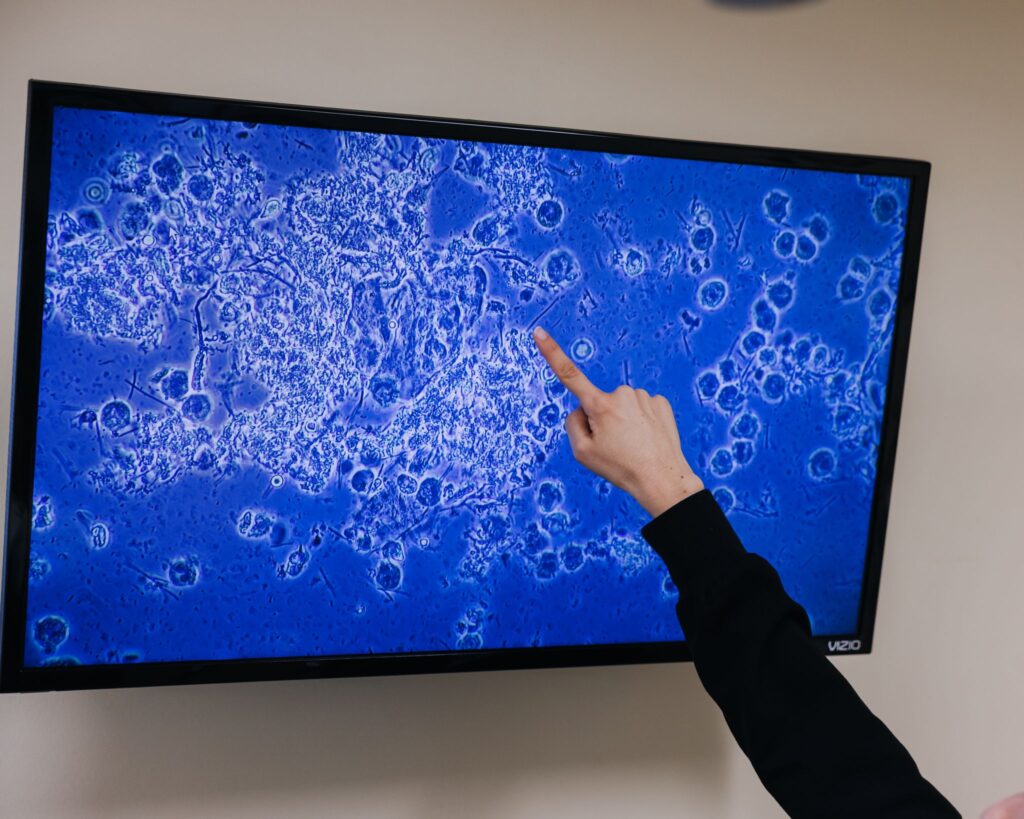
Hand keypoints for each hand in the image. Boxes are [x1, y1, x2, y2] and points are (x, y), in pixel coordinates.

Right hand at [531, 326, 704, 518]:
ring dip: (623, 421)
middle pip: (599, 403)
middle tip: (615, 446)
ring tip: (633, 445)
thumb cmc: (620, 468)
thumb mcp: (582, 453)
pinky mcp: (660, 403)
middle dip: (601, 419)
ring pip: (622, 406)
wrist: (662, 479)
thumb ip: (573, 424)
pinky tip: (646, 438)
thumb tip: (582, 408)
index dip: (551, 352)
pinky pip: (641, 408)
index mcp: (599, 406)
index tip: (538, 332)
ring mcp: (643, 397)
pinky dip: (641, 421)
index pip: (568, 374)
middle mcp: (621, 394)